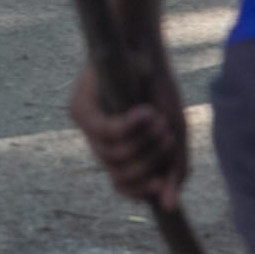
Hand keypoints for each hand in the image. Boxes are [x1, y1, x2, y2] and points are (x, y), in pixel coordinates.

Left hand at [69, 59, 188, 210]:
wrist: (143, 46)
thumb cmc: (158, 89)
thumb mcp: (175, 132)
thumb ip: (174, 169)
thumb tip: (168, 207)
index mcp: (121, 150)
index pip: (123, 186)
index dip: (140, 191)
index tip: (162, 185)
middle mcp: (100, 142)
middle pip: (119, 175)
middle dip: (148, 163)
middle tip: (167, 138)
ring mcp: (87, 127)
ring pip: (112, 156)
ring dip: (143, 144)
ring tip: (159, 121)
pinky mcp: (79, 109)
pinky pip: (105, 131)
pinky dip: (130, 126)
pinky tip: (146, 113)